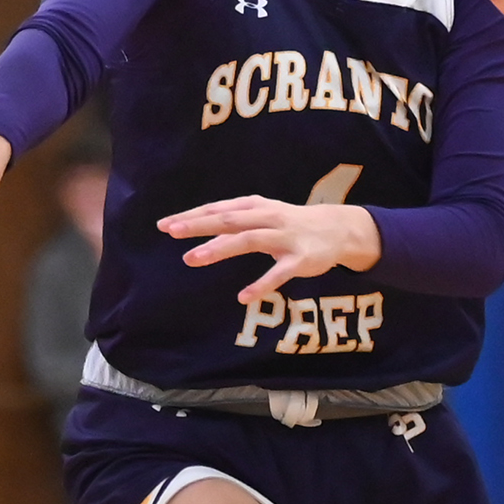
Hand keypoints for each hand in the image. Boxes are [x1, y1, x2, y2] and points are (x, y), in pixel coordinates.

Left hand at [160, 198, 381, 303]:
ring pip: (248, 240)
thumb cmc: (292, 223)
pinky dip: (261, 284)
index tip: (165, 224)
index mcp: (256, 207)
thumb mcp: (263, 214)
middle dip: (199, 225)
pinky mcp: (300, 259)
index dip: (192, 215)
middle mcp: (268, 218)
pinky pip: (278, 273)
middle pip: (229, 220)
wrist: (338, 229)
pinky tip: (243, 297)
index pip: (219, 209)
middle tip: (172, 232)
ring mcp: (285, 238)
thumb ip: (234, 221)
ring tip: (192, 259)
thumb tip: (199, 228)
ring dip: (220, 249)